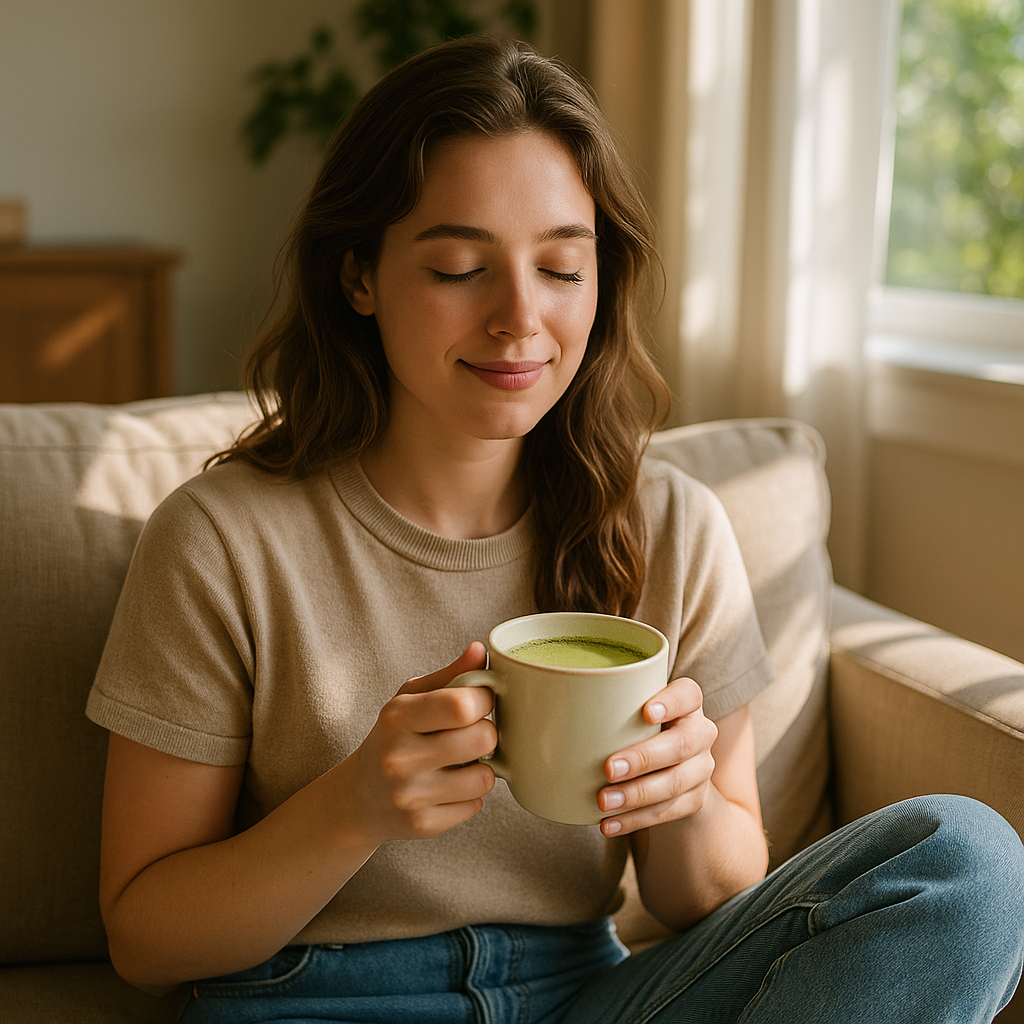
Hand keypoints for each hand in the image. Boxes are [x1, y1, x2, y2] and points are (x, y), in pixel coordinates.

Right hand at [344, 642, 496, 843]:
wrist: (359, 798)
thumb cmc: (393, 737)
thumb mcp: (410, 699)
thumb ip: (450, 675)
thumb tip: (480, 650)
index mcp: (397, 718)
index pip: (461, 704)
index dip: (484, 699)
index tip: (478, 700)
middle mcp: (399, 758)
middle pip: (482, 739)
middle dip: (486, 732)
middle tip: (471, 732)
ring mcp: (410, 796)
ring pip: (485, 777)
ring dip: (482, 767)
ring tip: (460, 762)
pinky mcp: (423, 826)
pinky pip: (476, 805)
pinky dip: (470, 795)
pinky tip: (448, 787)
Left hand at [597, 676, 717, 837]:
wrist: (672, 769)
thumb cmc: (637, 730)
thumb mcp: (631, 713)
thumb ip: (606, 706)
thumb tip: (541, 711)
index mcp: (686, 704)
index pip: (688, 694)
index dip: (671, 702)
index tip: (645, 712)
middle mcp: (700, 732)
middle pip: (681, 744)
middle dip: (643, 758)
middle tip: (608, 768)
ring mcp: (701, 768)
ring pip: (675, 782)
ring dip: (636, 794)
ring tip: (603, 801)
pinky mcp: (695, 799)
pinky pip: (668, 812)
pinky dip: (635, 819)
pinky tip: (608, 823)